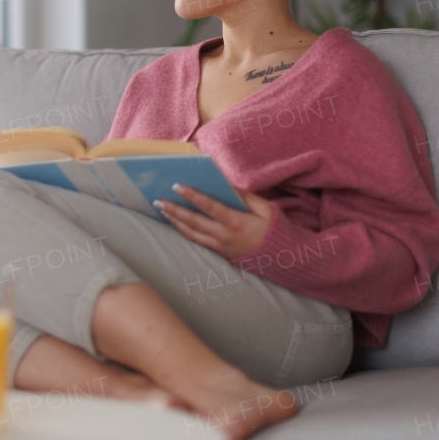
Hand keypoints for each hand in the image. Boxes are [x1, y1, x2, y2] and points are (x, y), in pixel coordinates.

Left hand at [154, 183, 272, 258]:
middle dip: (174, 210)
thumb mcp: (264, 207)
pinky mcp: (219, 252)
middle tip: (158, 200)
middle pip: (193, 221)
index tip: (176, 185)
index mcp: (236, 221)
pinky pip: (197, 241)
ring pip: (191, 233)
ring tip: (162, 209)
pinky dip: (184, 230)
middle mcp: (224, 235)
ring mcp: (220, 246)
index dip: (191, 195)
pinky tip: (175, 222)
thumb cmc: (272, 227)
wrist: (280, 256)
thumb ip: (243, 195)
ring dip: (175, 221)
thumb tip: (224, 184)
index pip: (208, 206)